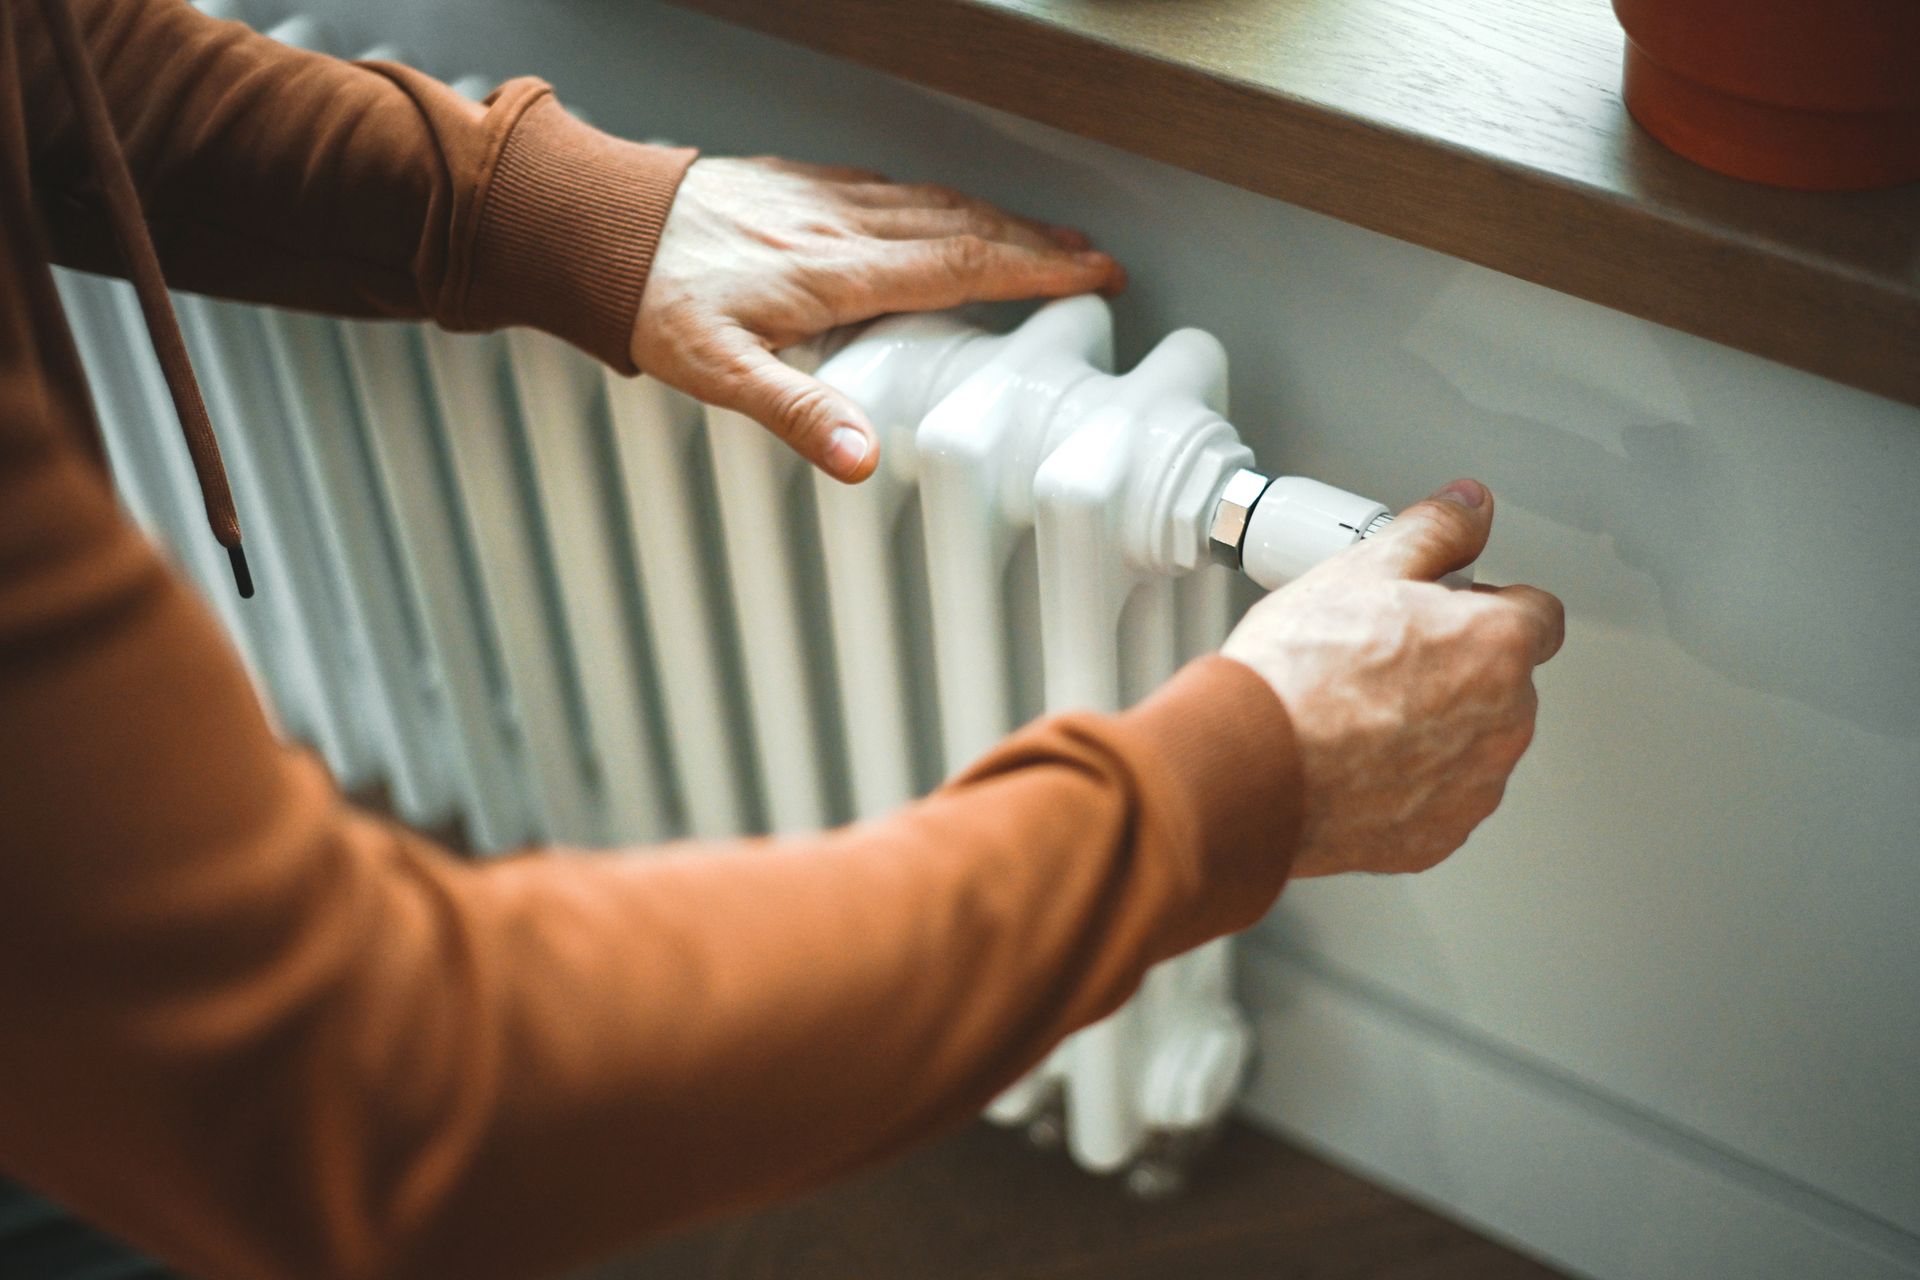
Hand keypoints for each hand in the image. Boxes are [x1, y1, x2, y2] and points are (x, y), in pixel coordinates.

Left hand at [631, 157, 1123, 482]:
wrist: (597, 227)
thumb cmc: (652, 299)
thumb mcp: (718, 372)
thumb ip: (797, 414)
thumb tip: (863, 459)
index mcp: (836, 272)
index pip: (962, 265)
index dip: (1037, 269)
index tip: (1094, 274)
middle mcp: (839, 226)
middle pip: (962, 226)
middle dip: (1036, 241)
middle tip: (1092, 257)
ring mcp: (819, 198)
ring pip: (930, 201)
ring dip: (994, 217)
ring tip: (1040, 234)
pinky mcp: (794, 184)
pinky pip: (887, 186)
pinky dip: (936, 200)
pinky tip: (939, 208)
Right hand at [1221, 479, 1564, 876]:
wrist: (1246, 767)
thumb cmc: (1296, 675)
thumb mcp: (1360, 569)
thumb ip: (1434, 530)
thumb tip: (1471, 505)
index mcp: (1497, 646)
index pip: (1538, 613)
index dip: (1487, 603)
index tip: (1446, 608)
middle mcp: (1503, 722)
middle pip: (1503, 682)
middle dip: (1457, 668)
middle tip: (1381, 657)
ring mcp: (1472, 788)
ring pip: (1472, 745)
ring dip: (1435, 729)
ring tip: (1357, 712)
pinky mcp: (1435, 837)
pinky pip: (1437, 801)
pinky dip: (1407, 784)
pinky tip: (1352, 761)